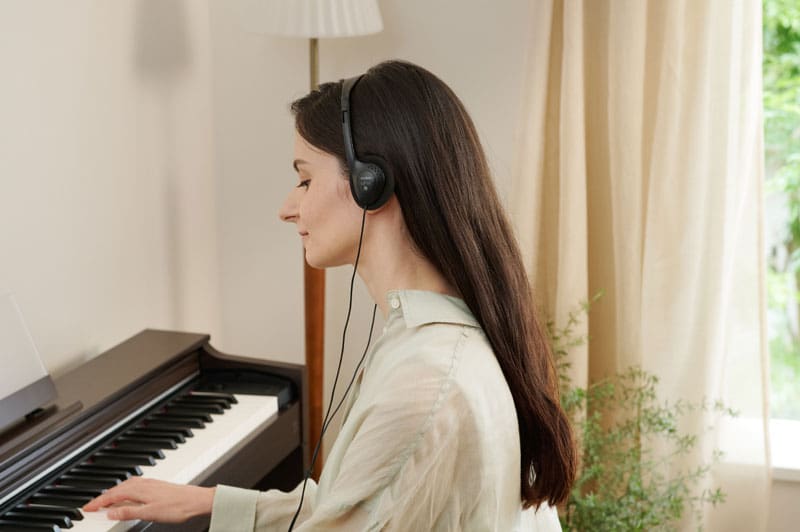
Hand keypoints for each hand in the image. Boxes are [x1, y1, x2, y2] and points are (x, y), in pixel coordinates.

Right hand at [82, 477, 214, 522]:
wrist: (198, 500)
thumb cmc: (177, 506)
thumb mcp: (150, 513)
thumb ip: (129, 512)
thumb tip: (110, 512)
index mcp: (139, 490)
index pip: (113, 496)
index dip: (98, 502)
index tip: (86, 508)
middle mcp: (144, 484)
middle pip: (117, 489)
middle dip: (103, 497)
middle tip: (91, 506)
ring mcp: (150, 484)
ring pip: (126, 486)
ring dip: (113, 493)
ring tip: (105, 501)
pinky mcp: (157, 486)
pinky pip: (134, 486)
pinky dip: (125, 490)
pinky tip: (128, 494)